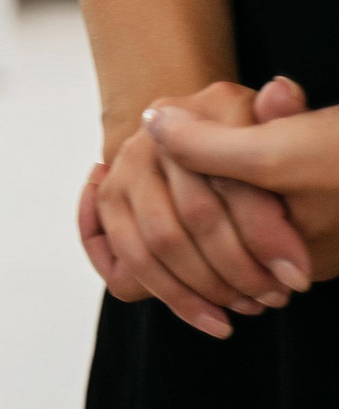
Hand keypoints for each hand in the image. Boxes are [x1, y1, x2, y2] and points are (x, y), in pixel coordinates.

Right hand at [79, 80, 311, 335]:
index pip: (230, 182)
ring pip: (158, 245)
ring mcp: (124, 166)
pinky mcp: (109, 200)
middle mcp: (154, 134)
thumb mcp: (282, 132)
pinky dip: (171, 296)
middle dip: (239, 270)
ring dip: (206, 290)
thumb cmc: (256, 145)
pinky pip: (128, 260)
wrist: (210, 143)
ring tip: (246, 309)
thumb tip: (281, 90)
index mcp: (203, 108)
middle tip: (277, 299)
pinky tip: (210, 318)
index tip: (299, 274)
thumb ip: (283, 118)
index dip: (265, 231)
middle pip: (193, 218)